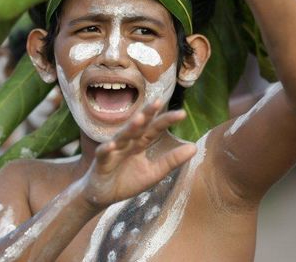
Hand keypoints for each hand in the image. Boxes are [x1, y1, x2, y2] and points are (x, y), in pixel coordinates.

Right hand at [81, 101, 196, 208]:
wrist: (103, 195)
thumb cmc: (127, 181)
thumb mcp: (154, 173)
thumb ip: (171, 160)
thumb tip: (194, 147)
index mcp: (140, 144)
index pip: (154, 129)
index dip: (166, 121)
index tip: (182, 113)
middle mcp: (127, 142)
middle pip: (138, 126)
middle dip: (147, 113)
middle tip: (158, 101)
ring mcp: (113, 150)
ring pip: (122, 136)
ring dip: (129, 128)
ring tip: (139, 119)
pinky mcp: (101, 162)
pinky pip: (104, 153)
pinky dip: (107, 149)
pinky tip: (113, 145)